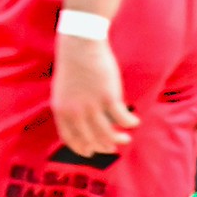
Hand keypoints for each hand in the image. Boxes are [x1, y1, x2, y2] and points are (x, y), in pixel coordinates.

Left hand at [52, 32, 137, 156]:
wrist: (80, 45)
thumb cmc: (73, 63)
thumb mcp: (63, 89)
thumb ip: (69, 106)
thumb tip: (81, 118)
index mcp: (61, 111)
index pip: (70, 138)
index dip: (82, 148)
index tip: (91, 151)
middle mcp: (75, 113)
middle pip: (90, 139)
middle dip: (102, 146)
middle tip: (112, 148)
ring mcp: (92, 106)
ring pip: (106, 133)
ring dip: (118, 139)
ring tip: (126, 139)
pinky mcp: (109, 97)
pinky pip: (121, 117)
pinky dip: (129, 123)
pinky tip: (135, 122)